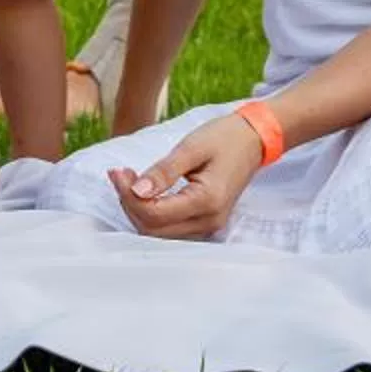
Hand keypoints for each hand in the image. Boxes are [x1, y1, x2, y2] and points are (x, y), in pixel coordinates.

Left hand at [111, 112, 264, 240]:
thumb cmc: (224, 139)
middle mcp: (208, 221)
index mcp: (206, 202)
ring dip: (138, 209)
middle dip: (130, 203)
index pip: (154, 214)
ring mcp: (208, 225)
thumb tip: (135, 191)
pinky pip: (169, 227)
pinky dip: (151, 212)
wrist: (253, 140)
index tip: (117, 171)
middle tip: (121, 174)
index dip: (128, 195)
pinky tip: (145, 191)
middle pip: (153, 229)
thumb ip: (163, 172)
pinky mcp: (204, 222)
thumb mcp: (190, 148)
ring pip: (159, 233)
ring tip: (130, 180)